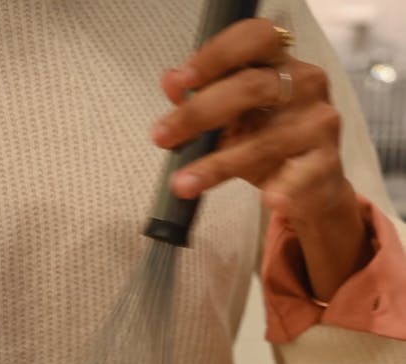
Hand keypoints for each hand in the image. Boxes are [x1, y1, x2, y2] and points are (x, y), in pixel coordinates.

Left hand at [151, 17, 372, 302]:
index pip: (253, 39)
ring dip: (217, 165)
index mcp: (281, 63)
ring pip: (264, 141)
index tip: (181, 82)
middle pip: (250, 88)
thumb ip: (203, 100)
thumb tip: (171, 83)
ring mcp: (319, 124)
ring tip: (184, 183)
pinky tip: (269, 199)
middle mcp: (305, 85)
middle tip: (162, 136)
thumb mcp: (234, 120)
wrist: (313, 187)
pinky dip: (283, 189)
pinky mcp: (327, 164)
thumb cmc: (271, 144)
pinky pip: (299, 177)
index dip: (215, 56)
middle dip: (198, 113)